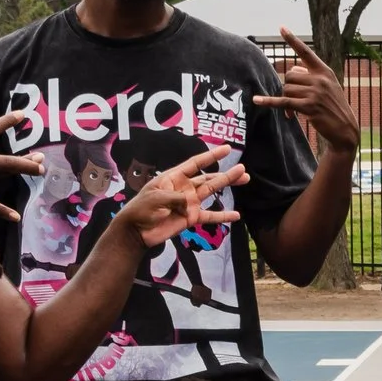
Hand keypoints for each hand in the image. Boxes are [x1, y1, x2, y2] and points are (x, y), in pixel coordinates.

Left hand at [118, 147, 247, 250]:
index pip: (195, 163)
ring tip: (244, 180)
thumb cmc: (141, 209)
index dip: (211, 156)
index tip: (227, 148)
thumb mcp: (156, 198)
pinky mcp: (191, 218)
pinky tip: (236, 215)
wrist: (136, 232)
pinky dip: (222, 216)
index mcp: (174, 178)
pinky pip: (210, 216)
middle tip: (243, 169)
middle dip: (226, 174)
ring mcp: (189, 203)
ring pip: (212, 193)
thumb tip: (191, 204)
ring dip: (227, 186)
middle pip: (209, 178)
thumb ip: (176, 198)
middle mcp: (185, 188)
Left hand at [253, 29, 358, 154]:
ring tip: (293, 111)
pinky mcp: (309, 107)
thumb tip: (292, 71)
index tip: (281, 27)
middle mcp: (320, 79)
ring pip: (287, 89)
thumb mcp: (328, 87)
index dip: (293, 40)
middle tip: (294, 100)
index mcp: (325, 71)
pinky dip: (268, 102)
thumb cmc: (334, 108)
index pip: (306, 52)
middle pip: (290, 75)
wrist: (346, 129)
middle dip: (288, 87)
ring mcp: (315, 93)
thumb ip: (312, 76)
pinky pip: (283, 102)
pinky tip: (257, 100)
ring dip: (286, 99)